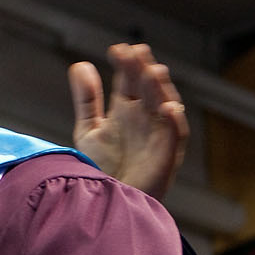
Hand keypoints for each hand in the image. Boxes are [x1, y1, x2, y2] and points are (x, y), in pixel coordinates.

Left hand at [69, 42, 187, 199]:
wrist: (105, 205)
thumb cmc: (100, 169)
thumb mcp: (88, 129)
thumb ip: (86, 99)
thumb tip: (79, 64)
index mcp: (127, 110)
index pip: (130, 80)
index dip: (126, 64)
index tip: (117, 49)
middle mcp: (145, 119)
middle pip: (148, 88)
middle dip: (143, 69)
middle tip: (136, 52)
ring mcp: (157, 135)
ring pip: (165, 104)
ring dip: (160, 88)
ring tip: (152, 71)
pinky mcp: (166, 155)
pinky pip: (175, 135)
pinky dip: (173, 120)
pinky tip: (166, 107)